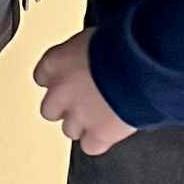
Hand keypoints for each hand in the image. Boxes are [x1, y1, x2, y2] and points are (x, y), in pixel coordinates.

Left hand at [34, 30, 136, 156]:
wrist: (141, 66)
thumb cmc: (123, 44)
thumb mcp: (95, 37)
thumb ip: (83, 52)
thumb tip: (90, 54)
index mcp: (56, 62)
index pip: (42, 77)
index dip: (59, 81)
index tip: (70, 80)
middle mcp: (60, 91)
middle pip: (50, 109)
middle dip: (66, 107)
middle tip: (86, 100)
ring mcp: (77, 116)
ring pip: (69, 130)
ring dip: (83, 124)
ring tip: (103, 113)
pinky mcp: (97, 135)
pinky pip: (90, 146)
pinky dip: (99, 141)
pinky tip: (110, 131)